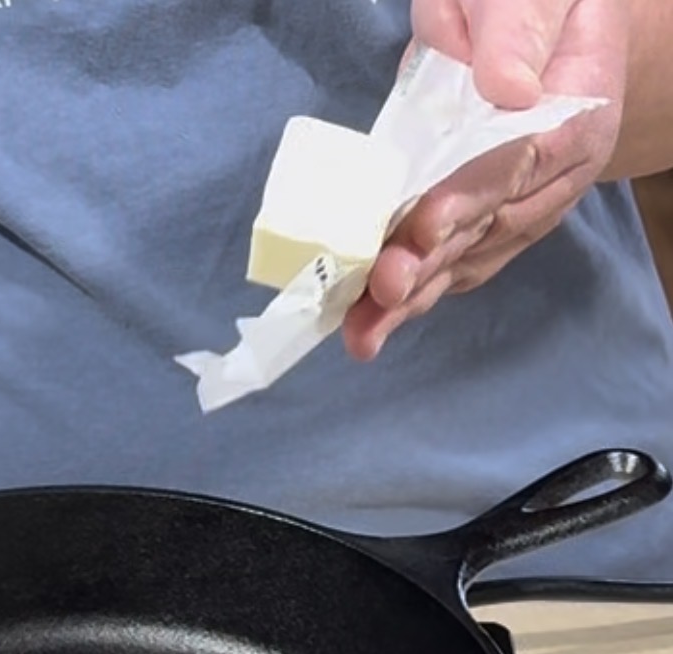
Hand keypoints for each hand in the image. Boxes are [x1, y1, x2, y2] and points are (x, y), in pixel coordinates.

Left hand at [343, 0, 629, 358]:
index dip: (467, 201)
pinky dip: (417, 292)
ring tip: (364, 332)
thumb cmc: (526, 1)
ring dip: (413, 298)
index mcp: (577, 111)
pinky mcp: (492, 219)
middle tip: (381, 291)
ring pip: (468, 256)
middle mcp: (559, 172)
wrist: (546, 23)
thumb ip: (517, 29)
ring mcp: (526, 202)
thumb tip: (505, 87)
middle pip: (489, 226)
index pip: (518, 164)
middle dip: (429, 264)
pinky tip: (377, 320)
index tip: (422, 230)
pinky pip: (457, 260)